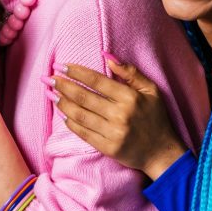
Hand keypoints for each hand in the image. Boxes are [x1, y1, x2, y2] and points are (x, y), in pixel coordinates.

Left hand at [51, 54, 185, 180]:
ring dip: (62, 103)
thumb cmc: (156, 119)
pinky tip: (62, 113)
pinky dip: (70, 122)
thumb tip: (108, 57)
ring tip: (51, 93)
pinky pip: (83, 133)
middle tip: (49, 78)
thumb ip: (131, 72)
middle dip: (63, 85)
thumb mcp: (151, 90)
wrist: (162, 153)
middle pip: (83, 97)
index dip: (76, 72)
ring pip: (79, 115)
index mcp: (130, 98)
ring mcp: (112, 133)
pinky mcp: (107, 148)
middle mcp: (120, 115)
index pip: (97, 80)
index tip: (61, 66)